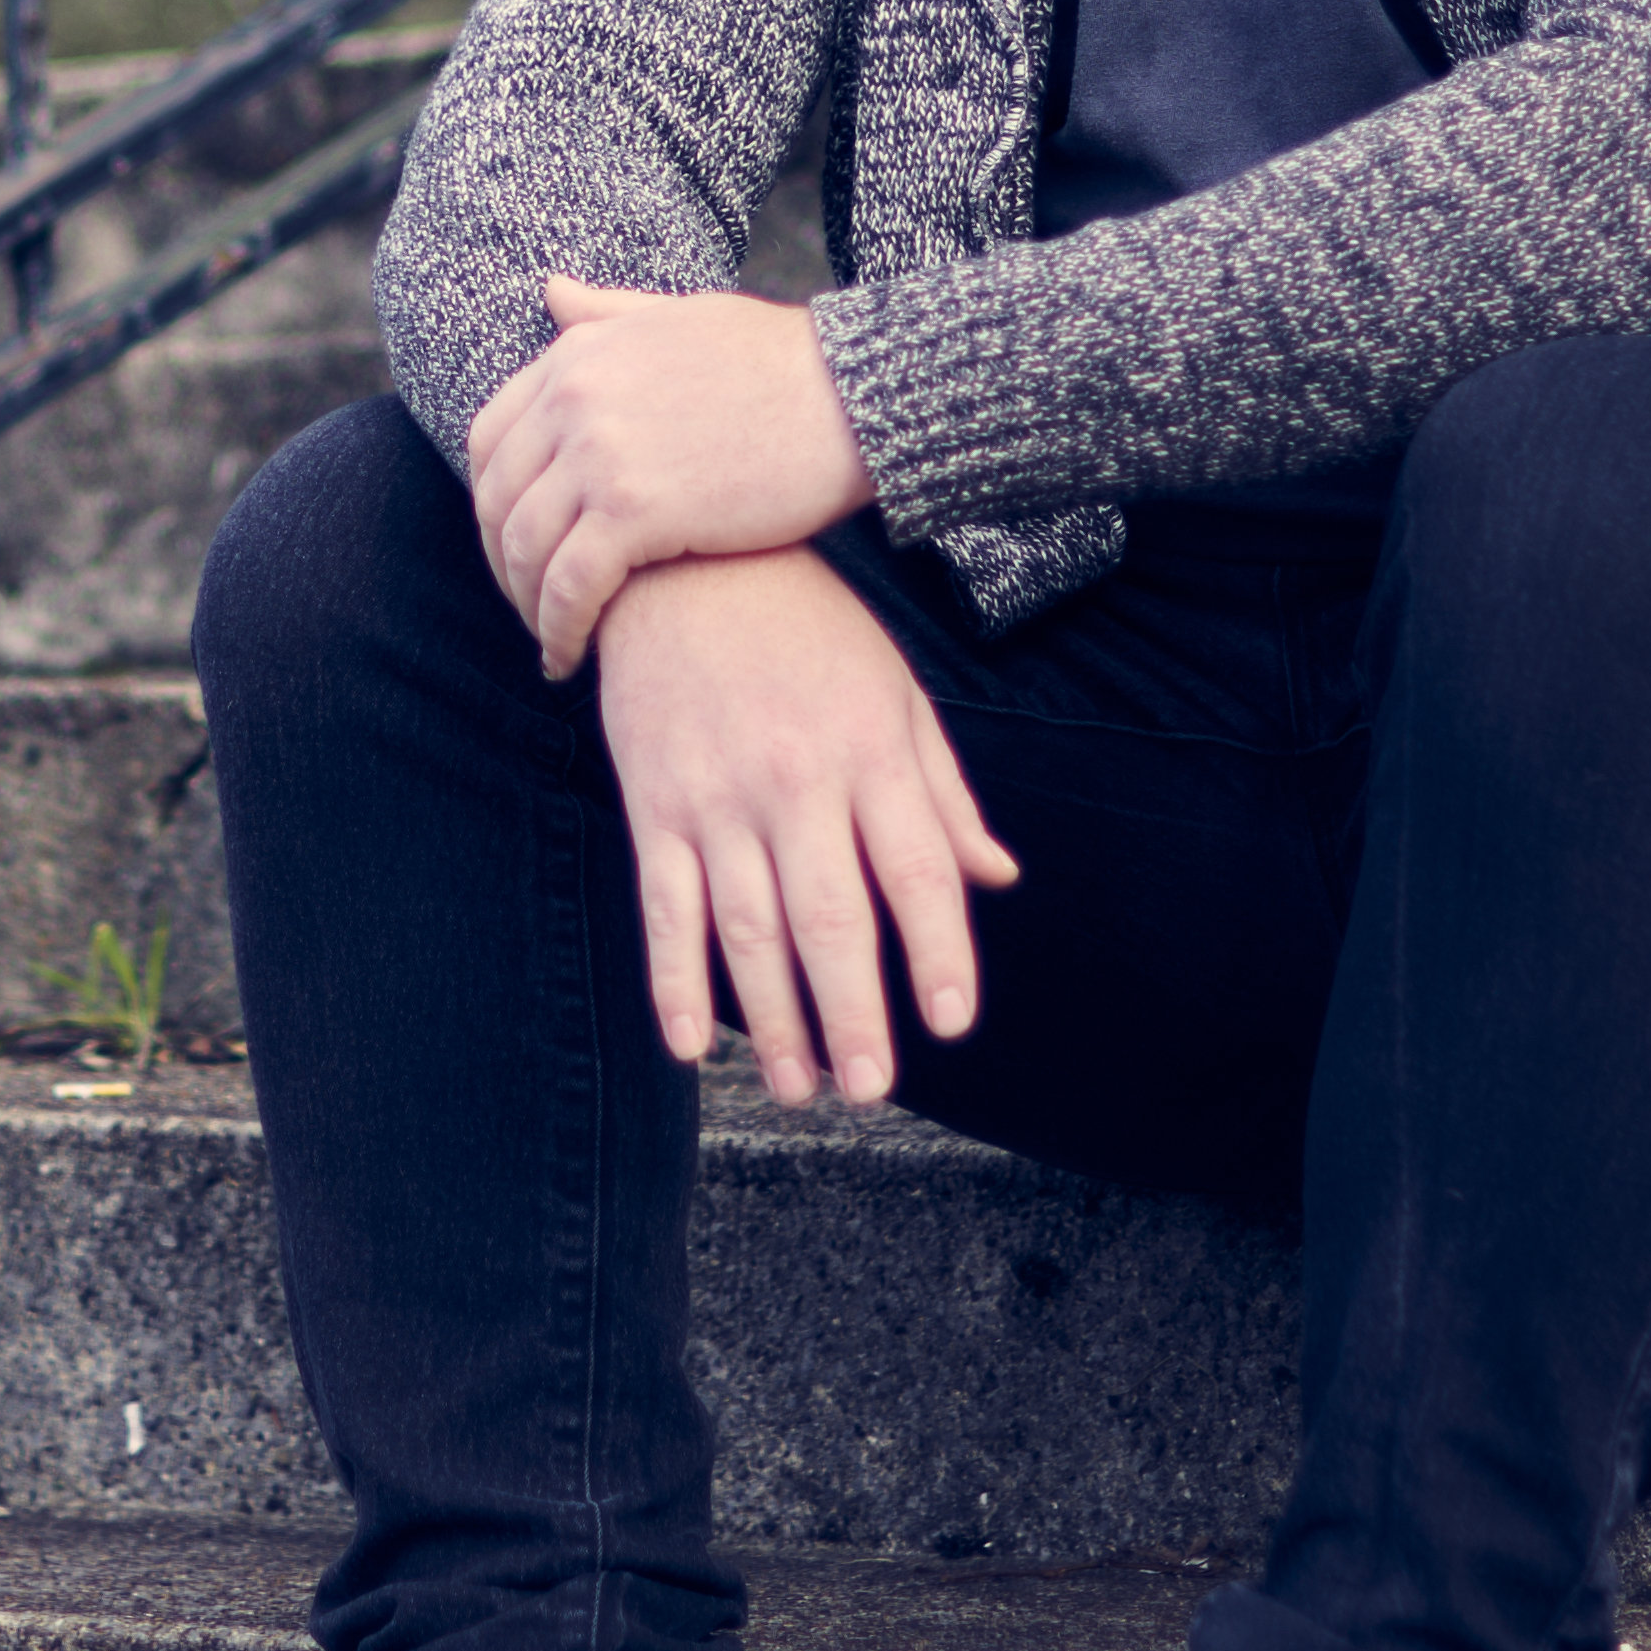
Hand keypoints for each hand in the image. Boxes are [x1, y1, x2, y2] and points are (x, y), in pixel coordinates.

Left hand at [462, 274, 874, 676]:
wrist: (854, 392)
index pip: (490, 440)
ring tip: (554, 642)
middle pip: (498, 501)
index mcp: (578, 355)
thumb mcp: (679, 316)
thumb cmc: (780, 359)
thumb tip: (550, 291)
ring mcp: (601, 454)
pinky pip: (570, 587)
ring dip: (529, 607)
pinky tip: (571, 658)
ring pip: (525, 550)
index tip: (514, 546)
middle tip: (530, 606)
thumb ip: (606, 313)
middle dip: (504, 565)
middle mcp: (574, 400)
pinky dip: (560, 630)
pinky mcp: (637, 512)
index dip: (492, 503)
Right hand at [589, 546, 1017, 1107]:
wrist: (683, 560)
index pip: (917, 869)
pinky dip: (675, 981)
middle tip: (872, 1090)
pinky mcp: (654, 804)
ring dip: (775, 1021)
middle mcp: (796, 780)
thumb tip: (997, 878)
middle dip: (854, 1012)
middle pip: (831, 918)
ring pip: (749, 929)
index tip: (954, 1020)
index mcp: (870, 751)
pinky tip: (693, 1046)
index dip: (940, 950)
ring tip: (804, 1087)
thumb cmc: (808, 629)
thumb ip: (941, 794)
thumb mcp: (893, 692)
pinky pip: (665, 907)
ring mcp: (718, 796)